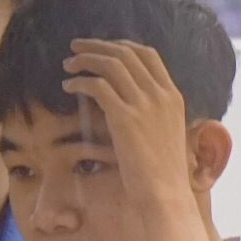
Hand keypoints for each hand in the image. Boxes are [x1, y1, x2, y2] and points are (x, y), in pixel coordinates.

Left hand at [62, 39, 194, 210]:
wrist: (165, 195)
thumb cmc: (161, 174)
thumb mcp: (164, 135)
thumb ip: (151, 114)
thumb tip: (124, 103)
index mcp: (173, 96)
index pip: (147, 54)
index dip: (121, 45)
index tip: (102, 47)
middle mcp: (160, 94)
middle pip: (126, 53)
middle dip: (97, 46)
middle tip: (76, 47)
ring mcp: (144, 104)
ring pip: (111, 64)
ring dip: (85, 59)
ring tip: (67, 64)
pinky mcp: (125, 118)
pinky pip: (97, 86)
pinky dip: (80, 81)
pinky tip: (68, 86)